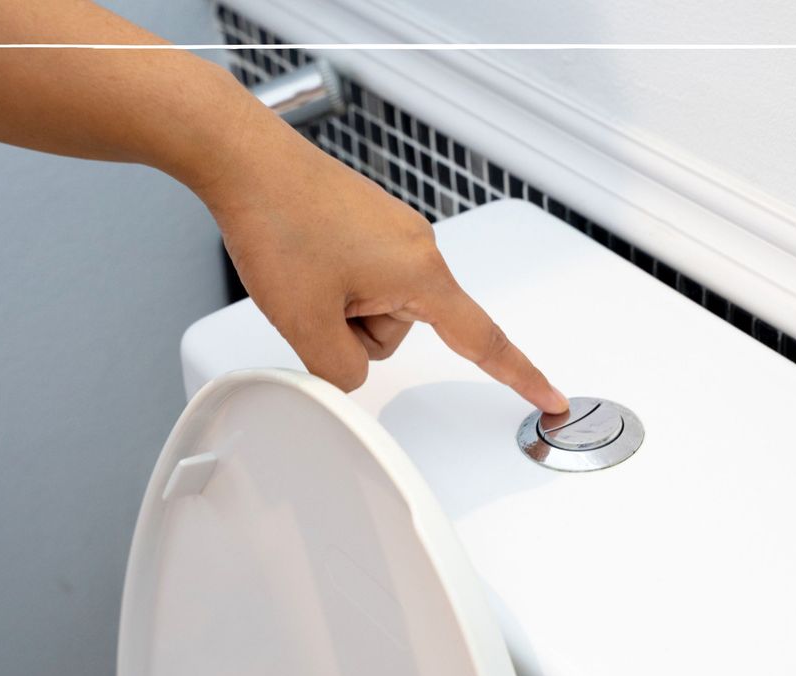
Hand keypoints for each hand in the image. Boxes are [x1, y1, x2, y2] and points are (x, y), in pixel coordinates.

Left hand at [194, 106, 568, 414]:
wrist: (245, 159)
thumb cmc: (279, 222)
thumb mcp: (305, 323)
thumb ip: (340, 371)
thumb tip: (349, 375)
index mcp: (421, 273)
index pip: (483, 341)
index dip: (519, 375)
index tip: (550, 397)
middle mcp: (419, 247)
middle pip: (403, 330)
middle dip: (355, 330)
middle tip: (312, 297)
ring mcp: (394, 231)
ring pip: (378, 307)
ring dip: (340, 306)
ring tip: (303, 271)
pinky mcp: (370, 223)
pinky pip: (363, 276)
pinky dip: (335, 281)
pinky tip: (303, 257)